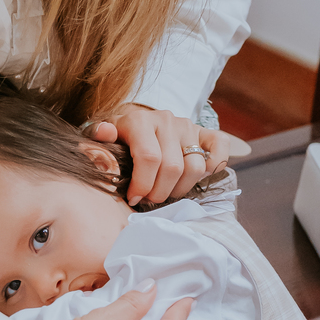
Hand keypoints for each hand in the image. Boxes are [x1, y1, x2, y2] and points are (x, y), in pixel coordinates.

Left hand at [90, 103, 250, 205]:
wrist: (135, 122)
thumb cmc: (119, 138)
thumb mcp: (102, 138)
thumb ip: (98, 136)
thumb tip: (104, 132)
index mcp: (140, 120)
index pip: (149, 158)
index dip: (143, 185)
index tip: (134, 198)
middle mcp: (166, 120)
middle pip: (172, 168)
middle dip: (160, 192)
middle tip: (149, 199)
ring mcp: (188, 126)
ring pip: (195, 167)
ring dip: (181, 188)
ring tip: (166, 191)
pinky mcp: (204, 132)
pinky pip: (220, 147)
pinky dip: (214, 166)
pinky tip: (196, 177)